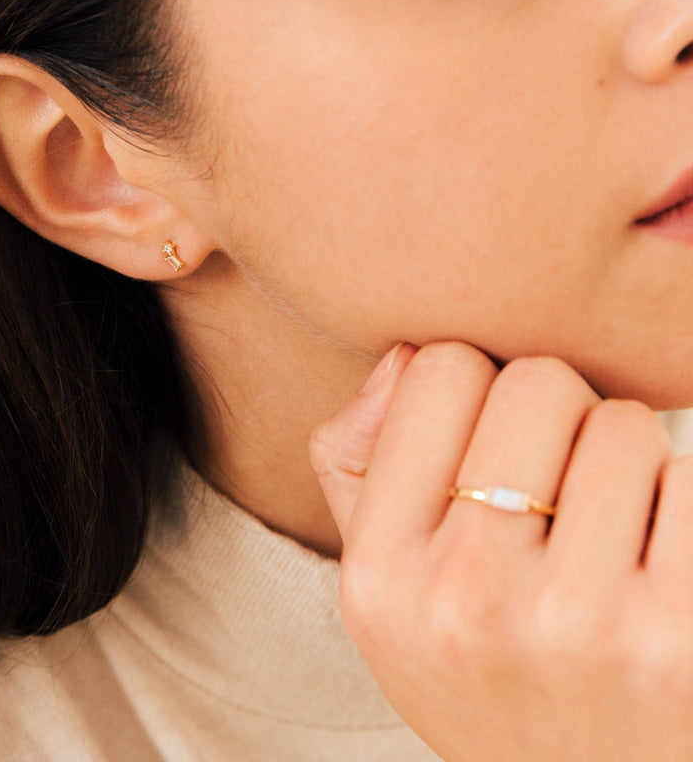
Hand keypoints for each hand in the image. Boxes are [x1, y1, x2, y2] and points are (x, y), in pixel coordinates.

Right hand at [311, 342, 692, 761]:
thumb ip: (358, 459)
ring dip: (627, 465)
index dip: (472, 392)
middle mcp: (467, 599)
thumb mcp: (384, 583)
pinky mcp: (680, 639)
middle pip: (537, 381)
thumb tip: (406, 353)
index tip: (482, 449)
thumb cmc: (482, 666)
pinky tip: (653, 570)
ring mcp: (580, 624)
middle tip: (553, 491)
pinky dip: (681, 507)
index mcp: (381, 574)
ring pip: (626, 426)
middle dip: (557, 417)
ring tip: (604, 540)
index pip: (437, 368)